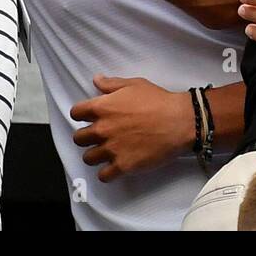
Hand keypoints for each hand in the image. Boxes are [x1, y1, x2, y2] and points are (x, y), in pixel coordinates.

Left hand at [69, 75, 191, 181]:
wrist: (179, 121)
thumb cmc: (158, 101)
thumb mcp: (134, 85)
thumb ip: (111, 84)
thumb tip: (96, 80)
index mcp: (102, 107)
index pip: (76, 113)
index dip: (81, 115)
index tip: (88, 117)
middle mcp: (102, 129)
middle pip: (79, 138)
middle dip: (86, 137)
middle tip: (99, 136)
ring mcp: (111, 149)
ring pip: (88, 158)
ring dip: (95, 155)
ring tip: (106, 152)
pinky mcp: (123, 166)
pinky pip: (103, 176)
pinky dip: (107, 173)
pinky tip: (114, 167)